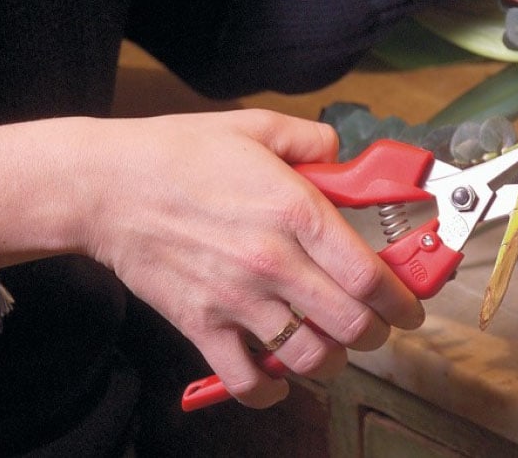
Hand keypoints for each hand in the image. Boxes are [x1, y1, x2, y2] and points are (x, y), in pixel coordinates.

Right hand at [0, 110, 423, 407]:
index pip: (369, 274)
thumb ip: (312, 140)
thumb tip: (343, 154)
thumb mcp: (256, 127)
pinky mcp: (201, 325)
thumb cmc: (178, 154)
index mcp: (295, 212)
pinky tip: (280, 379)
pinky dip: (270, 390)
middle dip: (378, 333)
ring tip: (334, 348)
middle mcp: (273, 262)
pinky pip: (245, 379)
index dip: (403, 300)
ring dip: (334, 361)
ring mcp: (237, 299)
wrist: (105, 186)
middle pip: (351, 324)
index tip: (412, 307)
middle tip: (379, 327)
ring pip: (310, 358)